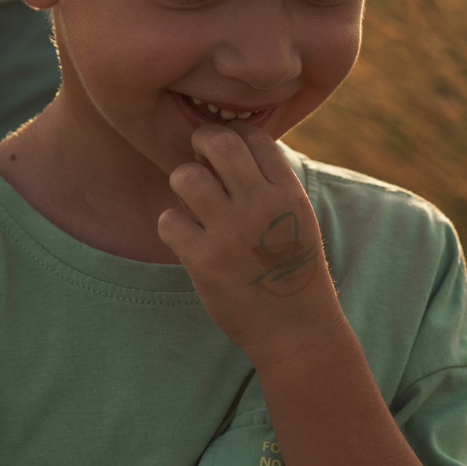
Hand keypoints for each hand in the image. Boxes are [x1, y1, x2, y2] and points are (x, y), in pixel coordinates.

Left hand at [159, 127, 341, 359]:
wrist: (295, 330)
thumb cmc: (291, 270)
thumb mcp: (298, 219)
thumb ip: (270, 183)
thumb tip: (228, 148)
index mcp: (288, 193)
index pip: (252, 136)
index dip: (232, 137)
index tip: (225, 157)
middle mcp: (261, 205)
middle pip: (217, 142)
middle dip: (200, 145)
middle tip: (199, 165)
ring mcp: (231, 233)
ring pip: (184, 176)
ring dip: (182, 187)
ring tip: (193, 206)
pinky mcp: (204, 260)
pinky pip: (168, 220)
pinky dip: (172, 226)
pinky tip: (187, 239)